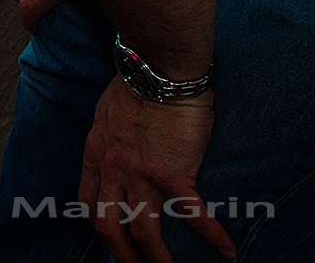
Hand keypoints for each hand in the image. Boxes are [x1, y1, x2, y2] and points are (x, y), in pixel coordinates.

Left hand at [81, 78, 233, 261]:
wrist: (159, 72)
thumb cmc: (136, 84)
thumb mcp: (106, 113)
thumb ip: (109, 139)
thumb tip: (116, 150)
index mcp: (96, 154)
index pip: (88, 201)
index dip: (98, 223)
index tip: (110, 236)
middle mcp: (114, 170)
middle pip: (109, 226)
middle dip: (122, 254)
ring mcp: (142, 175)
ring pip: (144, 232)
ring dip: (158, 259)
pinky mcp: (174, 174)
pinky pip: (192, 214)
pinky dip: (211, 235)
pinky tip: (226, 249)